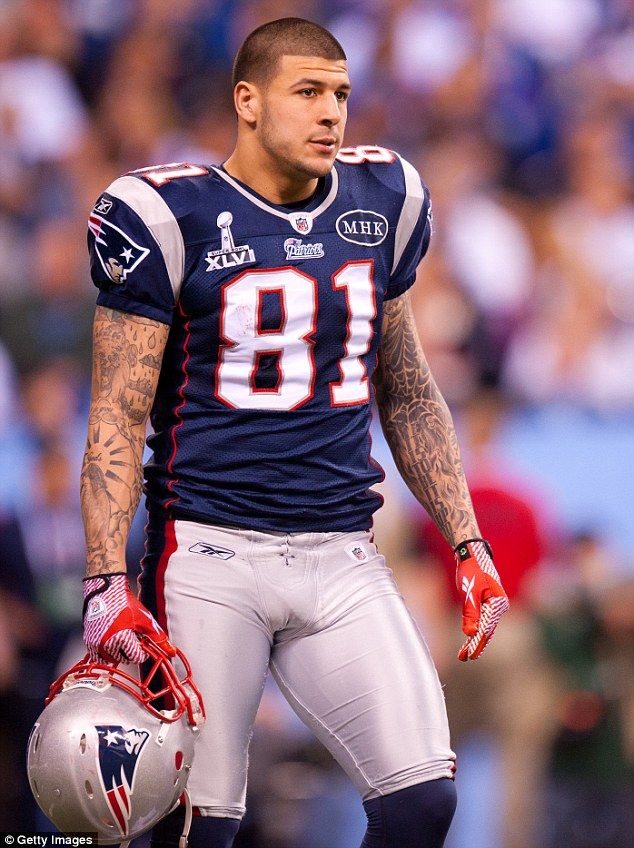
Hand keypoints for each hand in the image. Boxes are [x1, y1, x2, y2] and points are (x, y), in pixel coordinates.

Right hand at [82, 573, 175, 663]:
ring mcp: (95, 643)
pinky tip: (113, 639)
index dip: (143, 651)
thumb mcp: (146, 620)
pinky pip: (99, 654)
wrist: (106, 591)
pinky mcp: (88, 640)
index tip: (143, 642)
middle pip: (123, 659)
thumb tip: (171, 653)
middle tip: (132, 637)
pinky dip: (106, 651)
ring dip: (118, 653)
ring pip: (111, 659)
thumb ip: (158, 638)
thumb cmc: (126, 604)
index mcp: (121, 639)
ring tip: (123, 638)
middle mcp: (106, 643)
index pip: (135, 657)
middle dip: (130, 651)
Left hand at [454, 539, 508, 660]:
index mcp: (498, 604)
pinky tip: (471, 637)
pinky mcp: (488, 601)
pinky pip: (483, 619)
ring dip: (475, 639)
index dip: (477, 644)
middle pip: (487, 630)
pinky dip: (477, 629)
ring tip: (464, 653)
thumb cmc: (471, 570)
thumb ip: (471, 613)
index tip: (468, 656)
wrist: (472, 552)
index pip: (486, 629)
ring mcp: (495, 603)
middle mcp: (499, 605)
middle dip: (475, 645)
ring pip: (485, 626)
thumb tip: (470, 633)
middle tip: (464, 658)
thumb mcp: (469, 592)